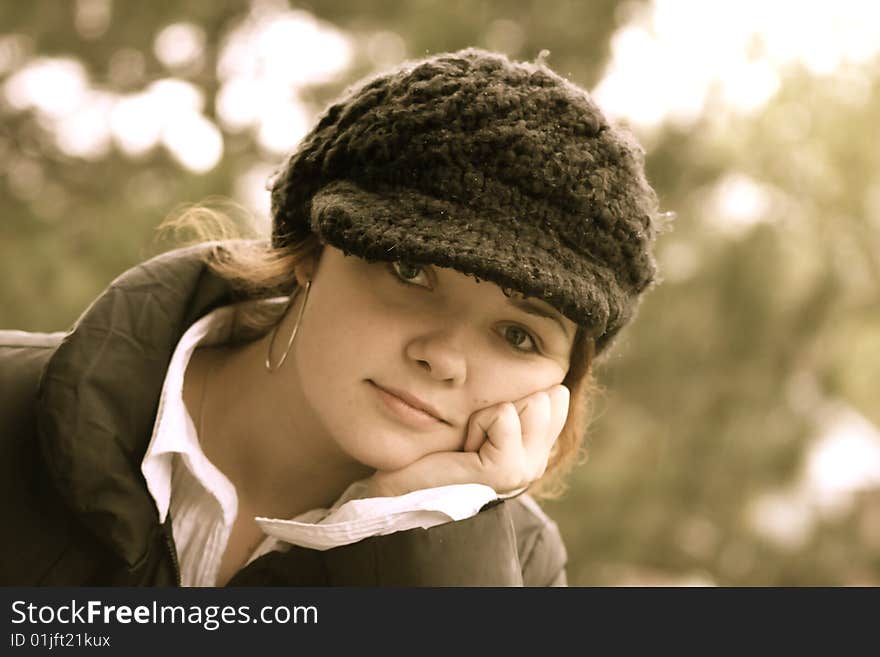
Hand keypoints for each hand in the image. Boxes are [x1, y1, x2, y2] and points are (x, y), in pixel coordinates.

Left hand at [365, 384, 569, 497]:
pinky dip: (480, 423)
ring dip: (492, 413)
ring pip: (533, 402)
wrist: (412, 488)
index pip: (557, 397)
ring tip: (474, 440)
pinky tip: (467, 448)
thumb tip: (557, 383)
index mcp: (538, 450)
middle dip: (506, 404)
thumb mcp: (491, 420)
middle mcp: (539, 462)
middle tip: (479, 435)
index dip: (518, 398)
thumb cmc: (443, 451)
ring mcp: (527, 469)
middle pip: (547, 396)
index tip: (489, 426)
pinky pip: (503, 416)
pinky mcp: (507, 470)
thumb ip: (523, 404)